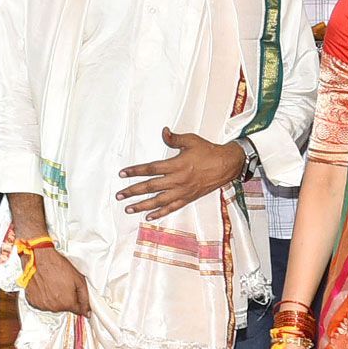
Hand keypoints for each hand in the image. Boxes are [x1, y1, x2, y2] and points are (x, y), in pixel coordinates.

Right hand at [23, 246, 89, 316]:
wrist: (39, 260)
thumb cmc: (57, 267)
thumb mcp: (79, 280)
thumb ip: (85, 297)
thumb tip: (88, 308)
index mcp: (67, 302)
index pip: (79, 311)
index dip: (82, 305)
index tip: (82, 303)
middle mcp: (53, 306)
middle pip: (66, 308)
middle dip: (68, 299)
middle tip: (66, 286)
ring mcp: (41, 305)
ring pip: (54, 306)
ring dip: (56, 299)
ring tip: (55, 285)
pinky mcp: (32, 301)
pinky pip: (42, 304)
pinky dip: (45, 298)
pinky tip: (46, 287)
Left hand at [117, 127, 246, 219]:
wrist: (227, 164)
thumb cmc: (209, 152)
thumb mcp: (192, 140)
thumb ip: (175, 138)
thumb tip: (164, 132)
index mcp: (177, 165)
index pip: (151, 169)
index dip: (135, 171)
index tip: (123, 174)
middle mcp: (179, 180)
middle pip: (151, 187)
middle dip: (133, 191)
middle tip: (120, 195)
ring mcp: (183, 191)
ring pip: (159, 200)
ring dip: (143, 205)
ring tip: (129, 208)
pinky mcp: (189, 197)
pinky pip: (172, 207)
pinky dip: (160, 212)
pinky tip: (150, 216)